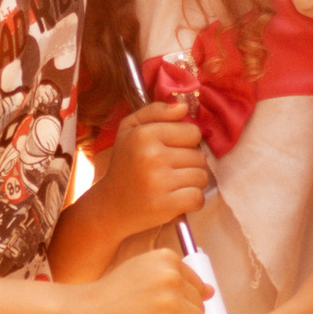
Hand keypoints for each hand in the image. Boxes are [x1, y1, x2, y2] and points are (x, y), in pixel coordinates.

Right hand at [70, 247, 213, 313]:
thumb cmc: (103, 297)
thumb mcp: (138, 271)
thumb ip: (167, 276)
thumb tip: (210, 290)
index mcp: (165, 258)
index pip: (195, 282)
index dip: (188, 300)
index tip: (176, 310)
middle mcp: (171, 276)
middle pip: (199, 302)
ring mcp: (170, 301)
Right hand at [92, 96, 210, 236]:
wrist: (110, 205)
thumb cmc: (125, 164)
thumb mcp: (130, 129)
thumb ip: (155, 112)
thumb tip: (183, 107)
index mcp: (144, 134)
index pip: (193, 132)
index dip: (185, 142)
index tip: (170, 151)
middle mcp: (152, 156)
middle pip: (199, 156)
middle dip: (189, 164)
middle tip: (169, 171)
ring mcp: (160, 182)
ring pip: (202, 177)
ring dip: (192, 182)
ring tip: (173, 185)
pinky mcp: (166, 205)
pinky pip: (198, 197)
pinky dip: (192, 201)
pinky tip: (177, 199)